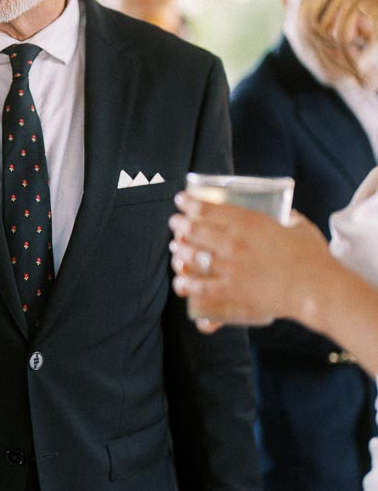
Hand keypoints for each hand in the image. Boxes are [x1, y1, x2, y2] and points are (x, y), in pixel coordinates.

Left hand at [169, 193, 329, 331]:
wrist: (315, 288)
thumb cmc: (312, 257)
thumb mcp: (299, 227)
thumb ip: (288, 219)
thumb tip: (287, 215)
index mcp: (250, 222)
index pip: (210, 209)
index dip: (190, 203)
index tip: (181, 200)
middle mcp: (234, 242)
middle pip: (196, 230)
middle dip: (181, 224)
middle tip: (175, 223)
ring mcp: (230, 267)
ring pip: (193, 256)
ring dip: (180, 251)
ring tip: (176, 248)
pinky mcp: (232, 290)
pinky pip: (201, 286)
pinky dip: (188, 283)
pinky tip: (180, 280)